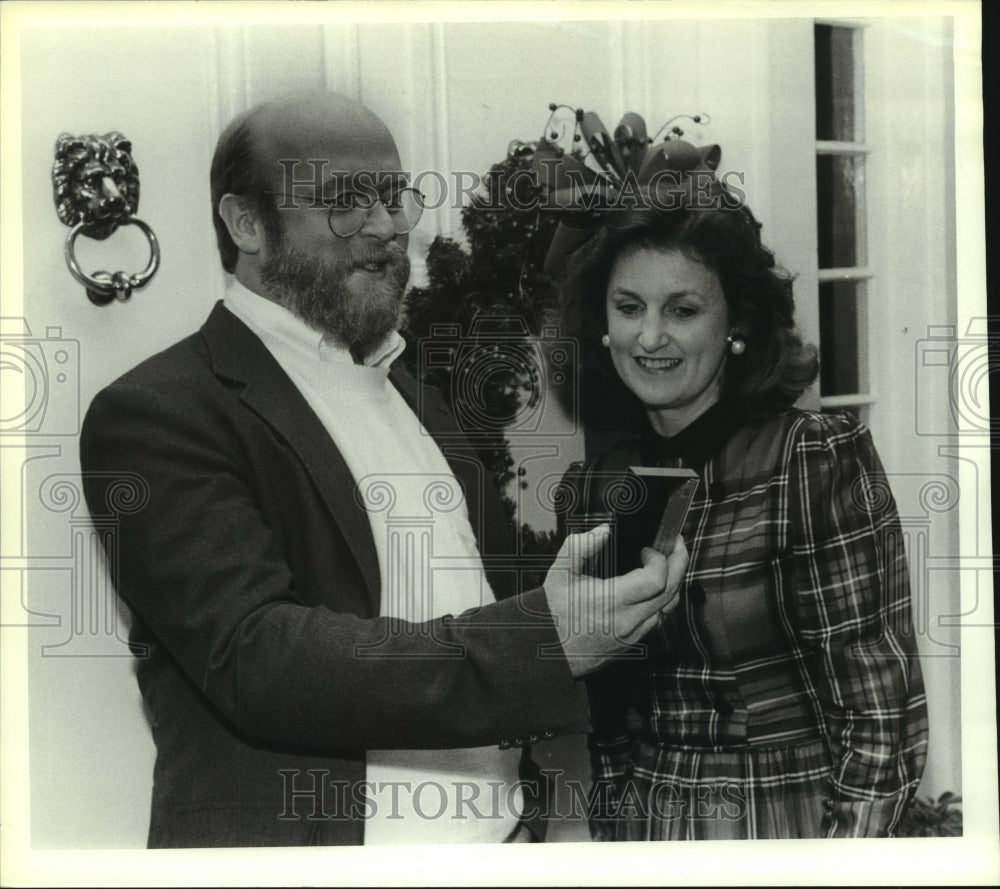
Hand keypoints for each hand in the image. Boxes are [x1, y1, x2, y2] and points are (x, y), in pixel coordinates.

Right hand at [543, 525, 687, 677]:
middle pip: (671, 591)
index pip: (656, 580)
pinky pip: (659, 619)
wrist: (547, 650)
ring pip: (669, 607)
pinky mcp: (633, 642)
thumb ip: (580, 546)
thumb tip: (604, 531)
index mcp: (611, 601)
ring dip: (674, 582)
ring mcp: (633, 634)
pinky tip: (655, 586)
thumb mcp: (560, 572)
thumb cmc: (552, 611)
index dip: (659, 558)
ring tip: (668, 563)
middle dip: (679, 563)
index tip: (647, 549)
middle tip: (676, 544)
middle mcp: (628, 620)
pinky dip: (664, 599)